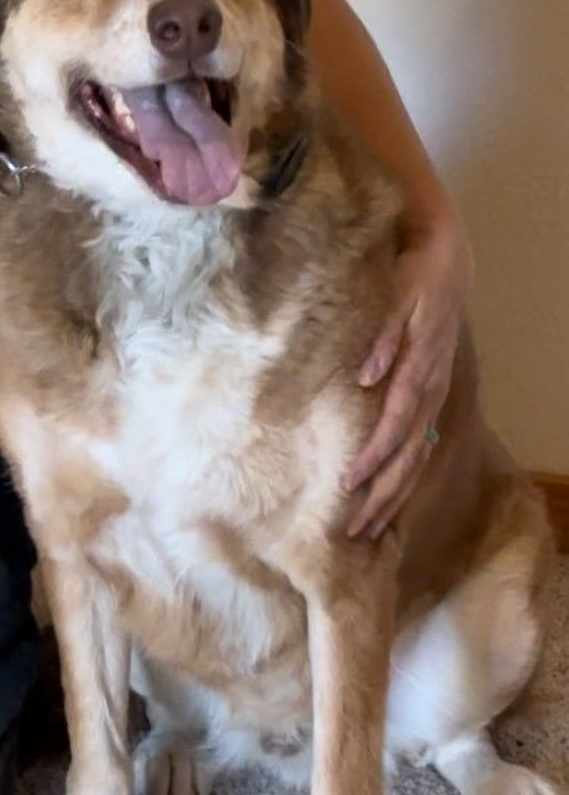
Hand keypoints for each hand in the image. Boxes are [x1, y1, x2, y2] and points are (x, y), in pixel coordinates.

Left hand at [344, 203, 473, 539]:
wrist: (447, 264)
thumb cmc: (414, 279)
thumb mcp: (398, 298)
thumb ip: (383, 337)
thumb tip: (366, 375)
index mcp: (419, 370)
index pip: (394, 425)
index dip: (372, 458)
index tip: (347, 485)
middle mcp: (430, 391)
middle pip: (407, 456)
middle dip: (381, 495)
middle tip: (354, 529)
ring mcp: (434, 396)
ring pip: (416, 459)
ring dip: (393, 495)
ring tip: (369, 529)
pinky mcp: (431, 396)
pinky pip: (420, 447)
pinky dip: (405, 478)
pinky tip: (389, 497)